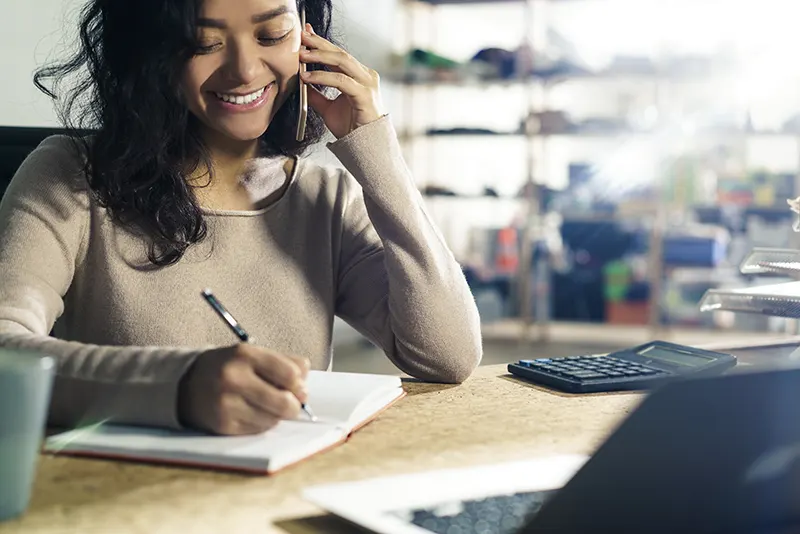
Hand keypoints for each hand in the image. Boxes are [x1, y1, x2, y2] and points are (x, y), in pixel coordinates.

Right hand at [177, 344, 309, 434]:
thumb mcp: (252, 354)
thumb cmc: (227, 368)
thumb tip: (306, 381)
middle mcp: (234, 378)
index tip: (299, 388)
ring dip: (276, 415)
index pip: (290, 374)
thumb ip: (284, 362)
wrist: (186, 385)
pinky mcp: (224, 425)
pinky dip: (262, 424)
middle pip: (284, 402)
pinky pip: (258, 430)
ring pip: (273, 419)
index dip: (300, 384)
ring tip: (266, 405)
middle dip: (294, 405)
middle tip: (291, 403)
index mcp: (244, 355)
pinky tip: (252, 413)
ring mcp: (227, 404)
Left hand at [299, 24, 384, 138]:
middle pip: (340, 53)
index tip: (305, 34)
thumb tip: (301, 83)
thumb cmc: (351, 128)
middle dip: (319, 44)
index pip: (338, 55)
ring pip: (342, 62)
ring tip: (301, 55)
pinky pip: (341, 80)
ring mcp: (367, 84)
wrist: (364, 147)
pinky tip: (307, 77)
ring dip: (319, 56)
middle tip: (301, 36)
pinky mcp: (365, 95)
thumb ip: (316, 95)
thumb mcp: (328, 108)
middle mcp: (366, 76)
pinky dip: (322, 76)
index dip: (321, 43)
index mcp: (359, 76)